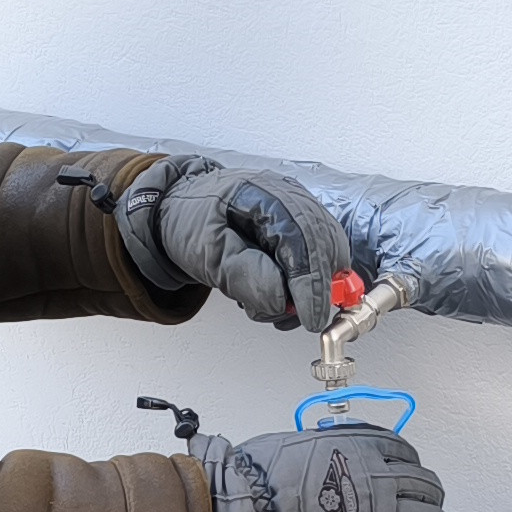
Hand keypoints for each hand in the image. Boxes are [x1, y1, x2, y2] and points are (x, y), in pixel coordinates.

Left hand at [118, 157, 352, 328]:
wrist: (182, 211)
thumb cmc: (190, 222)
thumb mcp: (206, 253)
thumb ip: (244, 276)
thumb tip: (283, 299)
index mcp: (264, 194)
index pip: (303, 238)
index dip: (311, 282)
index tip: (309, 317)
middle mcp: (289, 198)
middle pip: (327, 245)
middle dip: (317, 288)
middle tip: (298, 317)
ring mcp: (299, 211)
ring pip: (329, 255)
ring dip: (310, 288)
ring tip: (276, 305)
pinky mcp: (300, 229)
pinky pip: (319, 258)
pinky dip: (306, 284)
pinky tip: (282, 295)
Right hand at [198, 423, 451, 511]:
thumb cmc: (255, 482)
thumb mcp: (292, 446)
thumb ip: (317, 452)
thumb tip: (314, 460)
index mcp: (359, 446)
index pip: (403, 452)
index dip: (410, 467)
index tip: (408, 476)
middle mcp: (378, 477)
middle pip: (426, 486)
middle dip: (429, 498)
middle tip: (427, 507)